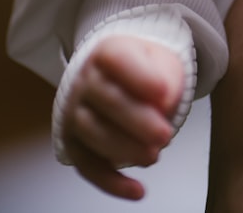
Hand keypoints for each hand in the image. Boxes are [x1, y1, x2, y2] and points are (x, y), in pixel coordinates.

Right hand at [59, 35, 184, 199]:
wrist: (125, 79)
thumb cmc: (148, 71)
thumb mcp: (164, 64)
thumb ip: (166, 80)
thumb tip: (163, 104)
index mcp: (108, 52)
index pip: (117, 60)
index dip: (140, 77)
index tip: (164, 92)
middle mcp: (85, 81)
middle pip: (107, 101)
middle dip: (138, 121)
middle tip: (164, 133)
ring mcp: (75, 113)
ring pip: (94, 133)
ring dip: (125, 149)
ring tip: (154, 155)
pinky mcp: (75, 144)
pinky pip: (89, 166)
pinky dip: (112, 183)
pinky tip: (137, 191)